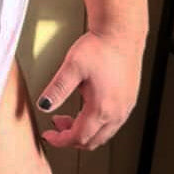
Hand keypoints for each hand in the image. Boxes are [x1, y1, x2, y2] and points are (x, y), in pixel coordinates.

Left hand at [36, 29, 145, 150]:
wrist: (120, 33)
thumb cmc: (99, 47)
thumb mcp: (71, 67)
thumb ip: (57, 89)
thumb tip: (44, 105)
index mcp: (102, 108)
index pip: (79, 137)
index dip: (61, 140)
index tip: (49, 136)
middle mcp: (117, 112)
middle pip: (93, 140)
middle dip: (72, 138)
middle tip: (56, 126)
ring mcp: (125, 107)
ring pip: (104, 133)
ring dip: (85, 131)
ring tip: (67, 117)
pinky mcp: (128, 100)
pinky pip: (112, 123)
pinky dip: (96, 123)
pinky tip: (85, 109)